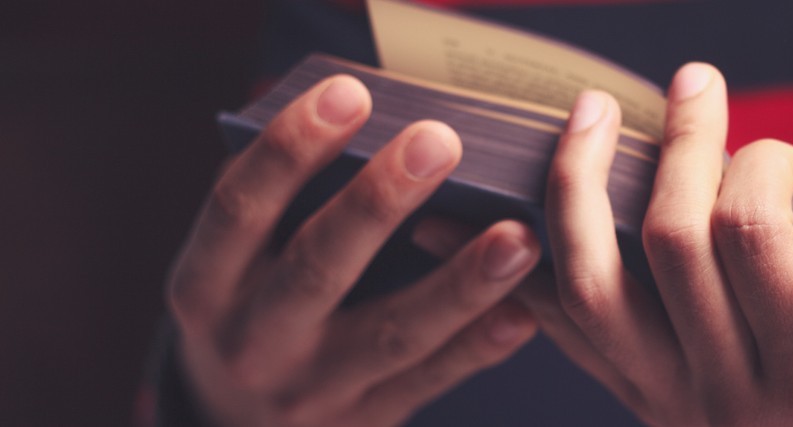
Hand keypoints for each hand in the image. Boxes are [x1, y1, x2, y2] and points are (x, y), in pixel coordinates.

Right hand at [166, 76, 539, 426]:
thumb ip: (281, 198)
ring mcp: (311, 388)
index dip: (290, 149)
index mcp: (207, 283)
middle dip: (379, 201)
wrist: (238, 425)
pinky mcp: (367, 419)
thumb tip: (351, 110)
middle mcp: (251, 339)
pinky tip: (522, 311)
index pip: (240, 208)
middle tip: (439, 141)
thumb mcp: (237, 260)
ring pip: (392, 334)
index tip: (349, 92)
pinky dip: (478, 346)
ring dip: (459, 284)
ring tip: (517, 236)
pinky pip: (430, 380)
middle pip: (318, 266)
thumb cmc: (253, 306)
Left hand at [527, 64, 792, 425]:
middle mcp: (729, 390)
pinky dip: (540, 265)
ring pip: (594, 287)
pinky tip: (523, 211)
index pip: (753, 233)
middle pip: (671, 243)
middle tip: (694, 86)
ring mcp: (671, 400)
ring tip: (588, 118)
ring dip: (580, 188)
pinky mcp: (638, 399)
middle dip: (681, 147)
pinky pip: (568, 330)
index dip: (764, 166)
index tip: (791, 159)